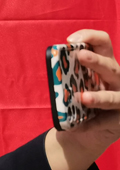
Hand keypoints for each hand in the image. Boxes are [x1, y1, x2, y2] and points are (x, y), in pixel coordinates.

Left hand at [69, 29, 119, 143]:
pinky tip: (79, 127)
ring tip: (82, 98)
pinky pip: (107, 121)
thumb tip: (55, 68)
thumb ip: (68, 76)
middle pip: (110, 67)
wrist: (88, 132)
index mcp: (104, 65)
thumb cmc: (81, 101)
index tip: (70, 40)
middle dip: (96, 61)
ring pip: (113, 97)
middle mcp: (116, 79)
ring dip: (99, 97)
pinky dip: (92, 124)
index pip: (103, 43)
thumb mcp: (75, 85)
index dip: (90, 37)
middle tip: (80, 55)